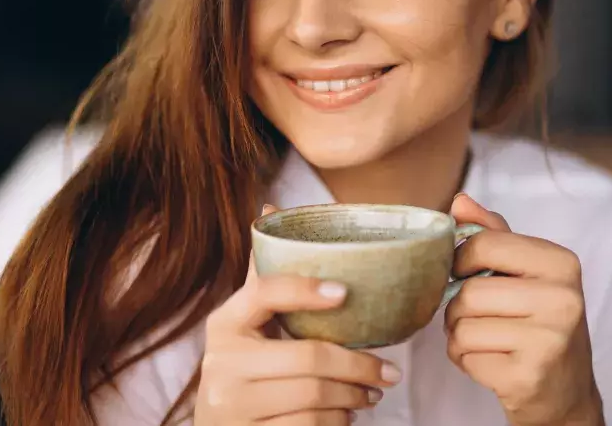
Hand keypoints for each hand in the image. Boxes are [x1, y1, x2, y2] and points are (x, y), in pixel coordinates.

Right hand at [195, 205, 402, 424]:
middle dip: (359, 365)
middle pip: (309, 357)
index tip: (347, 292)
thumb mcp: (244, 325)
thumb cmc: (242, 370)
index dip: (307, 289)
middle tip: (390, 371)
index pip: (266, 293)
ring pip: (315, 398)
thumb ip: (262, 278)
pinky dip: (338, 423)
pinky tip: (347, 415)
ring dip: (354, 396)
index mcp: (223, 324)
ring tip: (372, 393)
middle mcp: (220, 364)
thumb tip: (269, 207)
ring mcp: (231, 406)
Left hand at [445, 194, 603, 425]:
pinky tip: (494, 364)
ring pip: (462, 326)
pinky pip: (466, 357)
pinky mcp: (528, 375)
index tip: (467, 274)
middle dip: (459, 309)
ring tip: (489, 342)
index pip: (484, 244)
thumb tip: (459, 202)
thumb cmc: (539, 326)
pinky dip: (467, 362)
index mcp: (562, 263)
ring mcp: (549, 339)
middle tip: (481, 319)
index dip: (460, 261)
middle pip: (468, 291)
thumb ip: (494, 235)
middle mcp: (563, 298)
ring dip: (461, 337)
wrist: (566, 394)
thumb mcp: (526, 274)